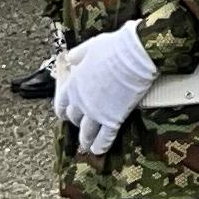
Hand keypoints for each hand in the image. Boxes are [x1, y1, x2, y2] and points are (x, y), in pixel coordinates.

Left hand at [47, 22, 158, 153]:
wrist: (135, 55)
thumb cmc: (114, 47)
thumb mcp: (90, 47)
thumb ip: (78, 55)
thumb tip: (71, 59)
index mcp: (74, 83)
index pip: (62, 103)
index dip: (64, 110)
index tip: (66, 114)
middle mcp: (81, 101)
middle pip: (74, 118)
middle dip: (77, 122)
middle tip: (83, 125)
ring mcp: (96, 112)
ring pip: (86, 132)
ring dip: (86, 139)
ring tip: (87, 145)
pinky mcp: (112, 119)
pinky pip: (104, 138)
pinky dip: (100, 145)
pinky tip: (99, 150)